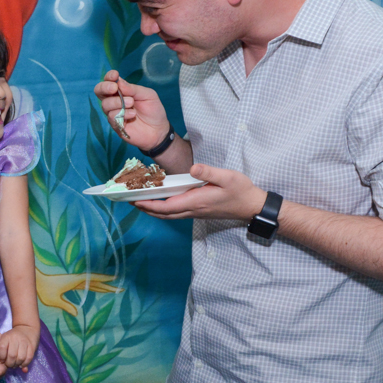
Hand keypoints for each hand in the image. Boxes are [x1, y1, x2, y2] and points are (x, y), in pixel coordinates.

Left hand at [0, 323, 38, 370]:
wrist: (26, 328)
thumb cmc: (11, 337)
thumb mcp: (3, 338)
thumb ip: (0, 349)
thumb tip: (0, 362)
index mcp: (6, 336)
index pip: (2, 348)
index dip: (1, 357)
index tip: (2, 360)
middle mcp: (15, 338)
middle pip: (12, 355)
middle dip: (9, 363)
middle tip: (9, 364)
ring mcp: (24, 342)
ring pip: (21, 358)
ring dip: (17, 364)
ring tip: (15, 364)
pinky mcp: (32, 346)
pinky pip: (29, 358)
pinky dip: (25, 364)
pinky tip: (21, 364)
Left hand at [36, 269, 120, 315]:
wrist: (36, 281)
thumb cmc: (44, 290)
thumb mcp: (54, 300)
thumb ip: (65, 305)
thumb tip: (76, 314)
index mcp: (74, 281)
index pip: (92, 280)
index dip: (104, 279)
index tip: (115, 278)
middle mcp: (76, 280)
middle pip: (95, 282)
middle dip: (108, 285)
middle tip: (120, 288)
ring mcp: (74, 281)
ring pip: (92, 283)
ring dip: (102, 285)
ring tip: (113, 288)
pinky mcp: (71, 284)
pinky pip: (86, 285)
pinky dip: (94, 286)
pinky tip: (98, 288)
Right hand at [93, 70, 169, 149]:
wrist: (158, 130)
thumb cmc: (153, 110)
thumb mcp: (148, 95)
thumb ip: (133, 89)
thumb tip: (119, 82)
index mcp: (122, 91)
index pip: (109, 81)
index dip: (109, 77)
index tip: (115, 75)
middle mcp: (115, 100)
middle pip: (99, 91)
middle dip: (104, 87)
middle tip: (114, 88)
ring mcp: (114, 113)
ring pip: (105, 104)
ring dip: (118, 102)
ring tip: (131, 103)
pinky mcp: (115, 124)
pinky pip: (112, 117)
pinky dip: (122, 114)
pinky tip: (132, 114)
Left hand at [134, 163, 266, 220]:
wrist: (252, 206)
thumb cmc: (241, 191)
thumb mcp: (228, 177)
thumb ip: (209, 172)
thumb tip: (192, 168)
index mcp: (196, 201)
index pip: (167, 207)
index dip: (149, 205)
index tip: (135, 200)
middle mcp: (193, 210)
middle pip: (164, 213)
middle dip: (146, 208)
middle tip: (130, 200)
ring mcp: (196, 212)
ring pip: (169, 214)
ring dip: (154, 209)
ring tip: (141, 200)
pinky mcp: (199, 211)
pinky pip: (176, 212)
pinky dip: (164, 208)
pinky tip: (161, 199)